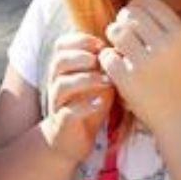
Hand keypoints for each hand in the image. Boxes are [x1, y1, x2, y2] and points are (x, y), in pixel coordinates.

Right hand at [39, 32, 113, 163]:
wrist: (72, 139)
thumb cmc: (89, 104)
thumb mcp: (99, 81)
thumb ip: (106, 66)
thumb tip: (124, 48)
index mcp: (63, 69)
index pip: (61, 45)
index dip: (80, 40)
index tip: (101, 45)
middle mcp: (56, 82)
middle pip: (59, 61)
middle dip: (81, 57)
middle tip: (101, 61)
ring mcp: (58, 103)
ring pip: (62, 85)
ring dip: (85, 79)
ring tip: (106, 81)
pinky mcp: (63, 122)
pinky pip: (68, 112)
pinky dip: (84, 106)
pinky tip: (99, 103)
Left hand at [98, 0, 180, 133]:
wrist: (180, 119)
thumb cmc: (180, 81)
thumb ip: (164, 26)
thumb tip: (135, 3)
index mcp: (180, 35)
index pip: (149, 3)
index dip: (136, 7)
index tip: (133, 19)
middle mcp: (165, 45)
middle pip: (130, 15)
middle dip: (122, 22)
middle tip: (123, 35)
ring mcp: (145, 63)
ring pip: (115, 31)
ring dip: (112, 38)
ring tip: (118, 48)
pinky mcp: (128, 80)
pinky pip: (106, 56)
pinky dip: (107, 59)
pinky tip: (115, 66)